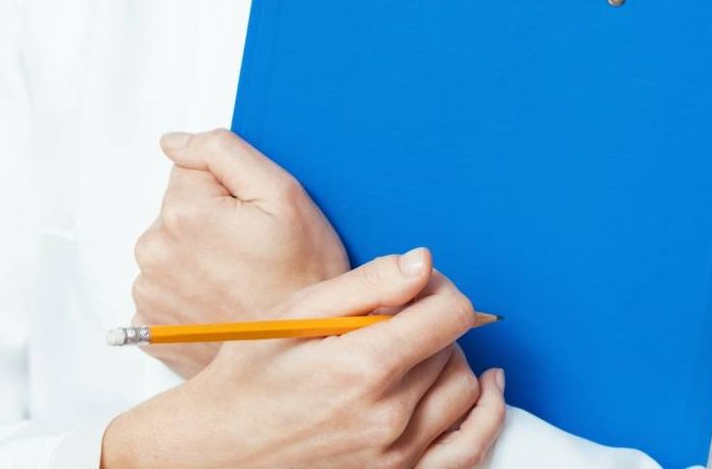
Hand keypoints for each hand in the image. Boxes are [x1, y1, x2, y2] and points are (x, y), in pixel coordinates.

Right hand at [103, 248, 507, 468]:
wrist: (225, 446)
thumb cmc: (250, 375)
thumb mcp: (296, 314)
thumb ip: (366, 284)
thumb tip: (422, 262)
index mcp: (362, 367)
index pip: (448, 314)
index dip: (440, 288)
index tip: (420, 284)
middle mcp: (389, 417)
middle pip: (454, 348)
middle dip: (434, 321)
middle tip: (401, 313)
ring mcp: (400, 455)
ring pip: (466, 390)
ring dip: (449, 361)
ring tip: (411, 350)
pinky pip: (472, 446)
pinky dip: (486, 414)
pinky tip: (485, 389)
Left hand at [130, 127, 349, 379]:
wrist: (305, 353)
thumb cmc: (303, 278)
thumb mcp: (283, 195)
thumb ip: (223, 151)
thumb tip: (174, 142)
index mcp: (182, 212)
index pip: (191, 171)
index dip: (228, 191)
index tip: (252, 220)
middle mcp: (155, 251)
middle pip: (178, 211)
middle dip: (210, 223)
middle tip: (252, 254)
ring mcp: (150, 292)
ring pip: (172, 250)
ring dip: (199, 259)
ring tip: (240, 281)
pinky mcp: (151, 326)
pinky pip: (165, 290)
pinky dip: (189, 294)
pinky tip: (221, 303)